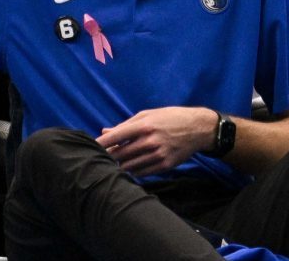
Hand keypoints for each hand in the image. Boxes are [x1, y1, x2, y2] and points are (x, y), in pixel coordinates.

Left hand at [95, 107, 216, 176]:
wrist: (197, 129)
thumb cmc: (169, 118)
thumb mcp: (147, 115)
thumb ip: (125, 125)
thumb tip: (105, 131)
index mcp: (144, 125)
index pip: (116, 136)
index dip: (101, 143)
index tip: (90, 147)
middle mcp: (150, 141)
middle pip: (121, 153)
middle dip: (109, 156)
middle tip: (99, 158)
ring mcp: (158, 155)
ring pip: (130, 166)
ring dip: (119, 166)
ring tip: (112, 164)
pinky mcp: (165, 165)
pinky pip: (142, 173)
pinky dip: (132, 172)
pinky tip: (127, 168)